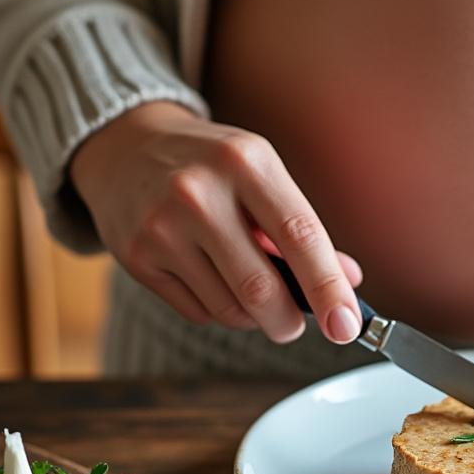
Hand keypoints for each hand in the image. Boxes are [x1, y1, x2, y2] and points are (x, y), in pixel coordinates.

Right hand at [70, 101, 362, 343]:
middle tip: (295, 325)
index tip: (348, 326)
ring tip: (251, 293)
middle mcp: (200, 192)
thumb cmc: (208, 164)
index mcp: (246, 162)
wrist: (125, 147)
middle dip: (288, 322)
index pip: (300, 236)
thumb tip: (348, 280)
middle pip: (261, 288)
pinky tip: (212, 281)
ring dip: (253, 318)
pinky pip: (197, 311)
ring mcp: (163, 227)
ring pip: (229, 309)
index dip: (329, 289)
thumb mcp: (259, 174)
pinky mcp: (137, 258)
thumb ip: (302, 228)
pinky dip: (218, 310)